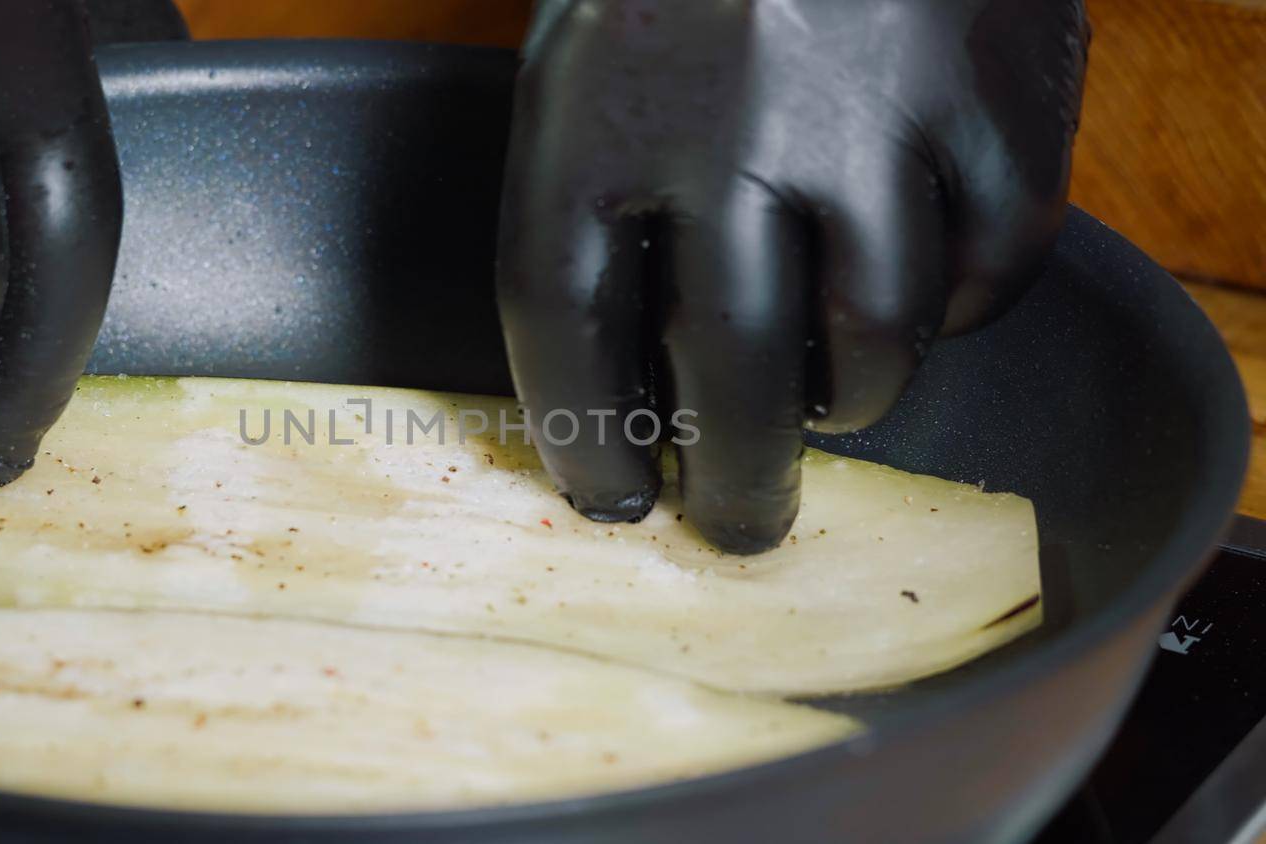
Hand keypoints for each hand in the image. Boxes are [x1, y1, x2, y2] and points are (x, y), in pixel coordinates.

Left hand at [497, 0, 1087, 552]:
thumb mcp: (588, 47)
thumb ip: (590, 194)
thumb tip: (626, 372)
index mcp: (599, 100)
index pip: (563, 320)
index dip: (583, 438)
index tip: (611, 501)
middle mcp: (735, 117)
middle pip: (731, 366)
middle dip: (735, 480)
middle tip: (737, 527)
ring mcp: (878, 109)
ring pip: (879, 339)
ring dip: (850, 397)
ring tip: (825, 398)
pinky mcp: (999, 94)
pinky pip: (991, 268)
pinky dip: (956, 306)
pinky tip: (916, 287)